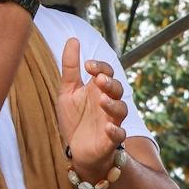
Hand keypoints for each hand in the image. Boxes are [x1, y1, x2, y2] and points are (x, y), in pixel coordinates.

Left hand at [57, 39, 128, 179]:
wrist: (77, 150)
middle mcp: (108, 103)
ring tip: (102, 100)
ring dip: (113, 104)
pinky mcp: (110, 140)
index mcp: (98, 90)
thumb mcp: (68, 91)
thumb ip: (70, 67)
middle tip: (99, 79)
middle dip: (110, 83)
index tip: (87, 65)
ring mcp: (111, 121)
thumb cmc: (75, 119)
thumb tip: (73, 39)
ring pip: (121, 110)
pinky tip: (109, 128)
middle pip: (118, 88)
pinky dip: (116, 131)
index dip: (101, 66)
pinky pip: (119, 135)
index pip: (107, 72)